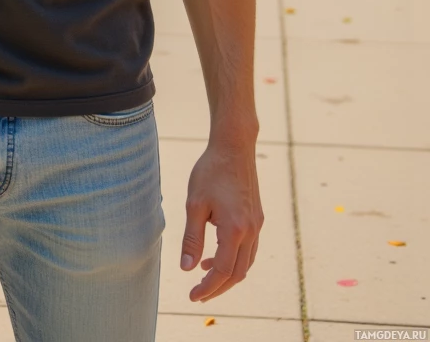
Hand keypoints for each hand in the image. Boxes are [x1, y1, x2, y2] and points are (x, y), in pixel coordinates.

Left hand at [180, 139, 263, 301]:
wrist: (234, 147)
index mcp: (235, 230)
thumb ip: (192, 238)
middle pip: (238, 273)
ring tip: (204, 275)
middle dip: (218, 287)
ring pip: (246, 263)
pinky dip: (234, 259)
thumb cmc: (211, 171)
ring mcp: (257, 225)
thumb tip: (186, 268)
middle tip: (198, 294)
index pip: (223, 271)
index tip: (192, 296)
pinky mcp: (257, 218)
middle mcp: (251, 231)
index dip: (207, 287)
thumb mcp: (195, 204)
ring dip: (227, 275)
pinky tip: (216, 254)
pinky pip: (249, 250)